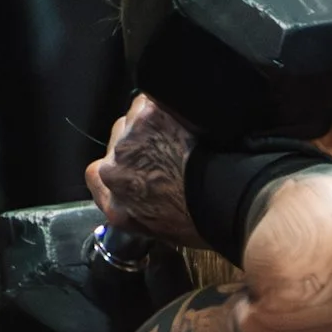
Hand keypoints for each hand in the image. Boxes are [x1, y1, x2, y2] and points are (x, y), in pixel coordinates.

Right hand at [86, 94, 200, 244]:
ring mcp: (130, 138)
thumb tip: (147, 200)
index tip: (136, 165)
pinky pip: (152, 100)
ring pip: (134, 118)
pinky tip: (189, 119)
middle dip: (138, 143)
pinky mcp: (150, 113)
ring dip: (153, 123)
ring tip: (183, 134)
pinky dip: (168, 107)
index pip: (98, 176)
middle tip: (170, 150)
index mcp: (115, 203)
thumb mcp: (167, 231)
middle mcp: (114, 169)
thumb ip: (143, 210)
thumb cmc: (210, 222)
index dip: (119, 166)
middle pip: (117, 142)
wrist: (234, 199)